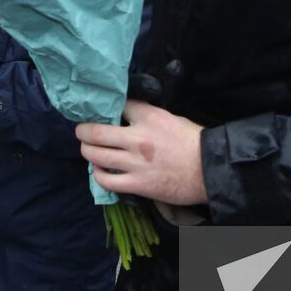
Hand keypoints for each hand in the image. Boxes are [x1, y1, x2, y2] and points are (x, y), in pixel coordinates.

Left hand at [75, 100, 207, 205]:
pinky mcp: (137, 184)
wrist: (210, 169)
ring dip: (87, 151)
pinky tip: (99, 171)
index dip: (104, 108)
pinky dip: (97, 174)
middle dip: (83, 131)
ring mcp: (135, 163)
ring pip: (95, 155)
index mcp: (148, 116)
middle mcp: (137, 138)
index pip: (116, 106)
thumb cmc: (193, 141)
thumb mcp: (170, 118)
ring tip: (88, 150)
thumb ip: (147, 116)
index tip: (97, 112)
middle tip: (81, 131)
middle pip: (95, 131)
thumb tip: (128, 115)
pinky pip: (106, 180)